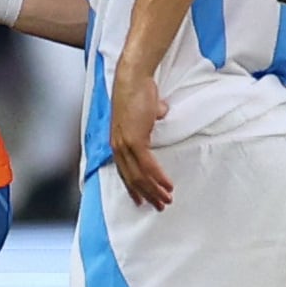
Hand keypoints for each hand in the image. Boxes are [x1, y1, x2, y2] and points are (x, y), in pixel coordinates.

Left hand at [109, 64, 172, 209]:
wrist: (134, 80)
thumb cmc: (139, 92)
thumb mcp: (144, 112)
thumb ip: (150, 118)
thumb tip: (159, 113)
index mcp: (117, 141)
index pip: (124, 171)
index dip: (132, 188)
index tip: (141, 200)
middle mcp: (118, 146)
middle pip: (131, 178)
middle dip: (146, 194)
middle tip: (159, 206)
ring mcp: (125, 144)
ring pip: (139, 175)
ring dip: (154, 190)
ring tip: (166, 200)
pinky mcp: (134, 140)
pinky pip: (147, 165)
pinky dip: (158, 177)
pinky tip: (167, 185)